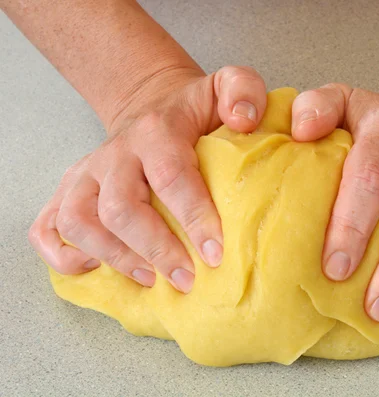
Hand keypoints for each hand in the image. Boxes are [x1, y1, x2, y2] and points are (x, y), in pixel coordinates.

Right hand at [29, 66, 266, 292]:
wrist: (151, 106)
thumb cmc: (193, 111)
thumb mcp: (224, 88)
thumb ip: (242, 90)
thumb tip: (244, 119)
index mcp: (156, 131)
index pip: (170, 175)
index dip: (193, 217)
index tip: (215, 253)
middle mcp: (114, 154)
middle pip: (120, 208)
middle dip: (155, 249)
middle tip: (186, 279)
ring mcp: (86, 174)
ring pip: (79, 222)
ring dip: (114, 257)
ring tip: (151, 278)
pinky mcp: (70, 191)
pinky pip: (47, 228)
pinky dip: (64, 256)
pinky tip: (98, 267)